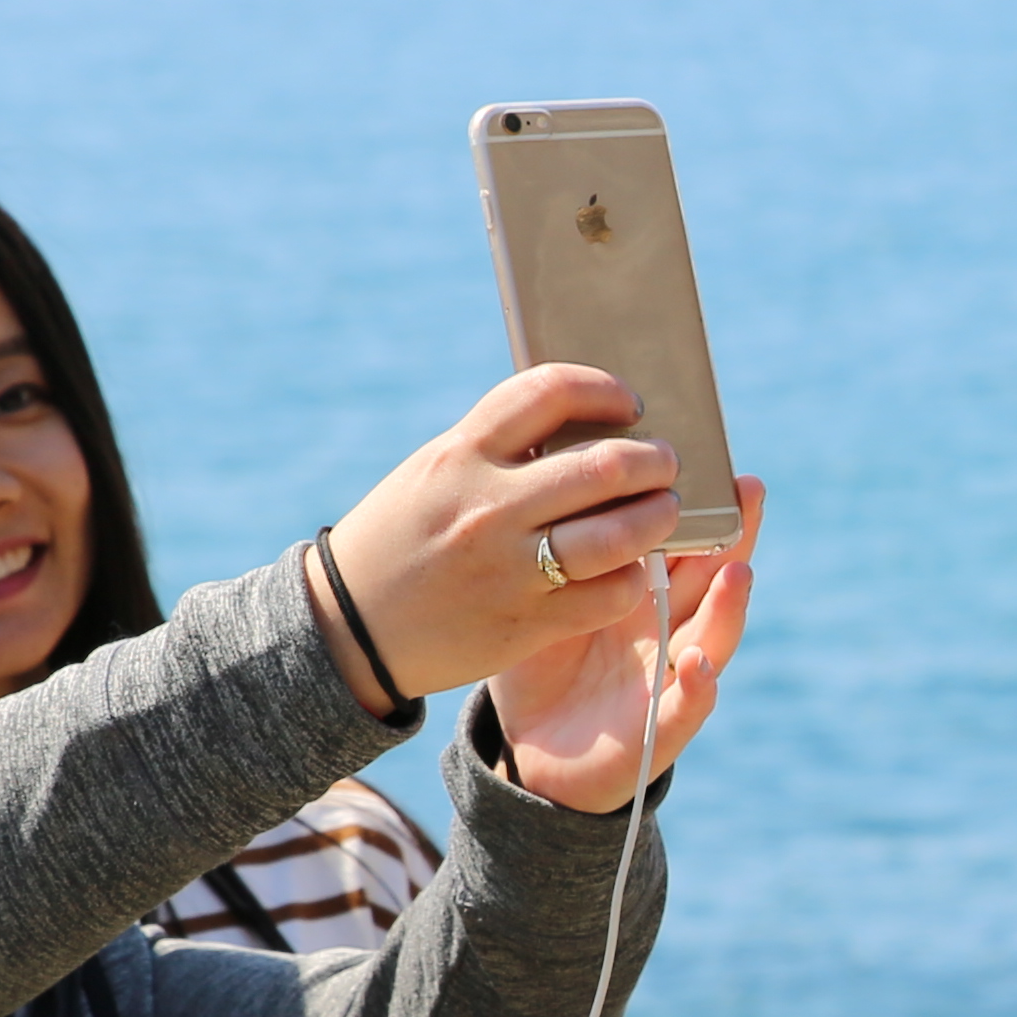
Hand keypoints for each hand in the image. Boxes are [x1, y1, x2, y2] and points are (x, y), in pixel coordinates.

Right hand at [319, 367, 705, 705]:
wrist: (350, 627)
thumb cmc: (402, 537)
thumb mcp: (435, 471)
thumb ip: (498, 446)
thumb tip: (580, 421)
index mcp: (462, 453)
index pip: (550, 392)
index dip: (604, 389)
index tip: (628, 403)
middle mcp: (489, 506)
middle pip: (603, 466)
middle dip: (654, 461)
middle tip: (665, 464)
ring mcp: (509, 567)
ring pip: (618, 535)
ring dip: (658, 519)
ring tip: (665, 512)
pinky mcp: (526, 622)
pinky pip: (608, 595)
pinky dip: (633, 579)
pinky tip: (632, 570)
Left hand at [483, 481, 762, 814]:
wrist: (532, 744)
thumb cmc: (539, 658)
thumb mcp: (541, 595)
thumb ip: (557, 548)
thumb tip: (540, 468)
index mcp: (641, 589)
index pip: (682, 539)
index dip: (705, 505)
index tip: (718, 464)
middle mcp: (666, 626)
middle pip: (711, 577)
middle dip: (736, 536)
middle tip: (749, 492)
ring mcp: (668, 675)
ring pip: (713, 635)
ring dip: (729, 605)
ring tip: (737, 570)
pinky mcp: (659, 729)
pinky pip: (686, 708)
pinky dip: (698, 688)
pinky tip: (698, 665)